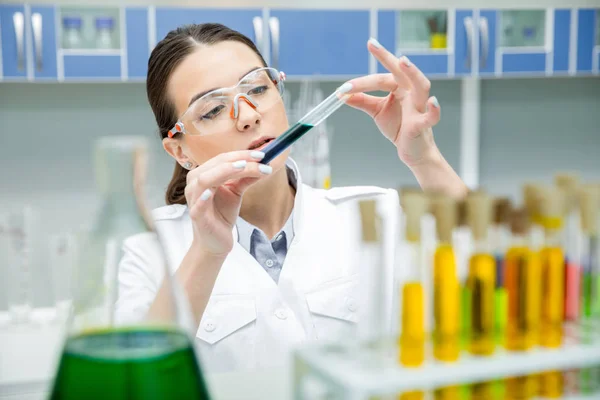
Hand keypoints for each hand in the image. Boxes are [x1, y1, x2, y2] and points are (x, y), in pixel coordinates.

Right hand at [184, 151, 271, 256]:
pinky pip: (198, 204)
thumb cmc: (222, 214)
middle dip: (238, 159)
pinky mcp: (196, 215)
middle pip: (215, 165)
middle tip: (259, 159)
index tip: (261, 154)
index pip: (222, 159)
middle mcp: (195, 183)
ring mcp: (194, 199)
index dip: (241, 154)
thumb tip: (263, 164)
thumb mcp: (236, 192)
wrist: (216, 240)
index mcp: (204, 174)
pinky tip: (212, 191)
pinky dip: (203, 197)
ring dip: (225, 171)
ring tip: (243, 167)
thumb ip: (246, 178)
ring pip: (205, 180)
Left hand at [345, 39, 441, 166]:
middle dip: (387, 57)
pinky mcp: (423, 124)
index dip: (361, 83)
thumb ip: (362, 102)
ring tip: (403, 61)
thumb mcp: (377, 112)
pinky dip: (434, 109)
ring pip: (420, 85)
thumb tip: (342, 94)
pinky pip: (431, 116)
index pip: (380, 79)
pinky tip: (433, 101)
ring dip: (413, 73)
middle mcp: (411, 92)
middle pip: (400, 72)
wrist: (412, 150)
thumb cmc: (399, 127)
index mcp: (399, 87)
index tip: (343, 88)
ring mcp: (419, 106)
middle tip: (372, 44)